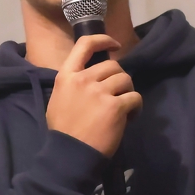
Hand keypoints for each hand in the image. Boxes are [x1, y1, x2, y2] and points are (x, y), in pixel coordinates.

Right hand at [46, 35, 142, 157]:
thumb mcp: (58, 100)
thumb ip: (73, 84)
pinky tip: (130, 117)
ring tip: (124, 108)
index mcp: (66, 76)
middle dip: (119, 78)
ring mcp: (99, 92)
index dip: (103, 40)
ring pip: (125, 79)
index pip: (85, 45)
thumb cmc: (63, 131)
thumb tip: (91, 77)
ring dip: (128, 92)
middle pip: (112, 66)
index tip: (114, 45)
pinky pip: (135, 97)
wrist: (70, 155)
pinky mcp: (115, 107)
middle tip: (117, 95)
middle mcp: (83, 80)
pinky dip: (136, 106)